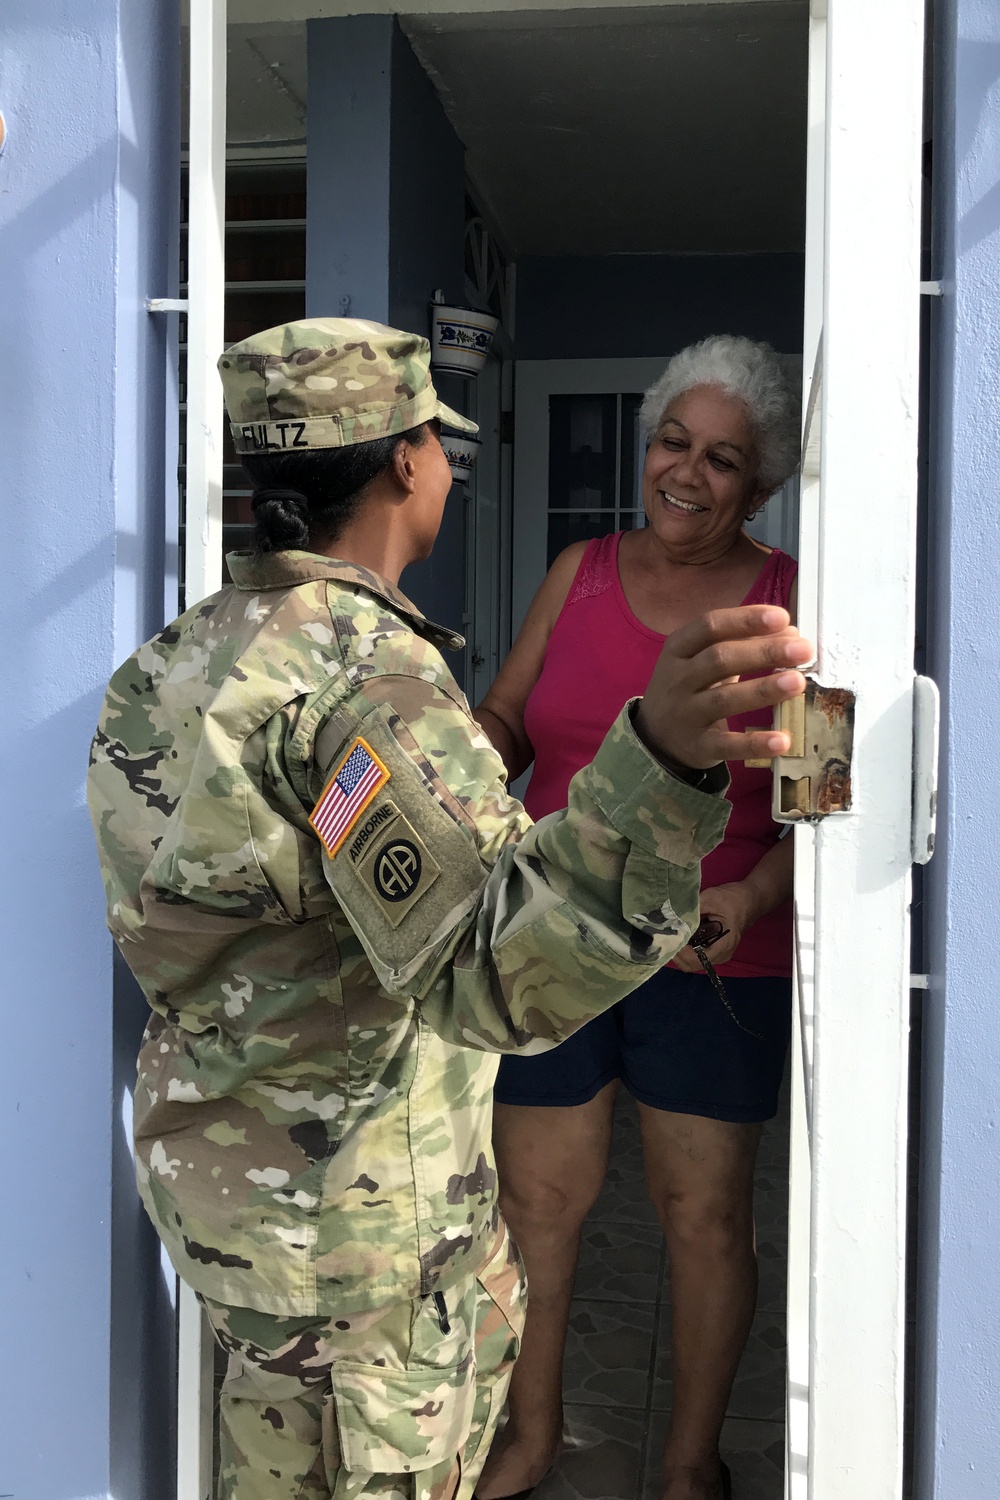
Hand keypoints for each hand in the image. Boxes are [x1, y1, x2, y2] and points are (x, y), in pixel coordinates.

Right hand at [634, 605, 811, 768]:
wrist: (654, 736)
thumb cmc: (689, 687)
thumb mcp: (703, 659)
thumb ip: (744, 643)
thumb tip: (791, 635)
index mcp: (678, 648)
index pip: (709, 626)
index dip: (745, 620)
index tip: (782, 617)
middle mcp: (678, 679)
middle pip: (719, 659)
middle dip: (763, 652)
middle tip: (802, 649)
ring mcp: (686, 714)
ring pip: (724, 699)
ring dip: (763, 689)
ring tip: (797, 682)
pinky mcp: (698, 746)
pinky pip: (727, 745)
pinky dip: (755, 743)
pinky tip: (783, 740)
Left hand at [670, 884, 750, 971]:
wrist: (750, 899)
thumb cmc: (733, 899)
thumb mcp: (711, 898)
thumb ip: (691, 909)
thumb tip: (670, 915)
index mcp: (724, 945)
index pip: (697, 960)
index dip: (680, 952)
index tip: (670, 938)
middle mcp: (722, 955)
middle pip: (692, 965)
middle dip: (677, 953)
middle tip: (666, 937)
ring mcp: (719, 955)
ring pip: (692, 963)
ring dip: (680, 953)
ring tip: (670, 937)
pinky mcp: (715, 950)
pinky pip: (696, 956)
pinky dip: (685, 950)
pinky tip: (679, 937)